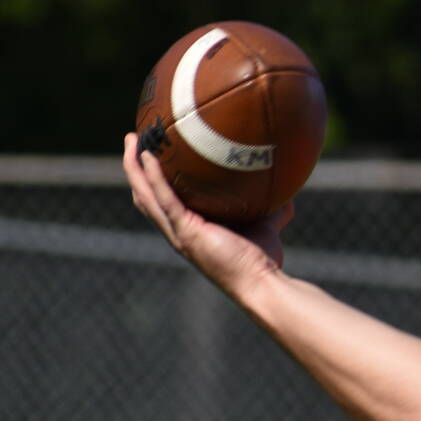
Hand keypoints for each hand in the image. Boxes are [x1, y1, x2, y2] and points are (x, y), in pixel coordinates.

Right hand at [122, 133, 291, 292]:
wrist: (262, 282)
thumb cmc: (263, 259)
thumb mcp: (266, 224)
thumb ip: (272, 207)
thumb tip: (290, 190)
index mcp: (188, 228)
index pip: (161, 201)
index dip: (152, 179)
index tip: (153, 151)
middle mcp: (177, 230)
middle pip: (144, 194)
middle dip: (134, 167)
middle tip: (132, 138)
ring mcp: (178, 232)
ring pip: (144, 194)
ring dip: (133, 166)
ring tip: (130, 139)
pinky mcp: (186, 231)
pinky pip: (164, 198)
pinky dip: (153, 176)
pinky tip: (149, 155)